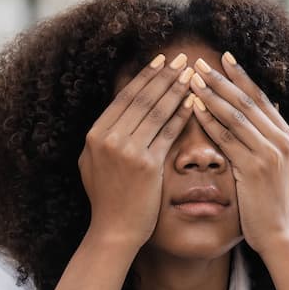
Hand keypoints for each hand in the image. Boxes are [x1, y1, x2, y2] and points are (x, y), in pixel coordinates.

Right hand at [80, 52, 193, 249]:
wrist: (114, 231)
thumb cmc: (108, 199)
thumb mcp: (94, 163)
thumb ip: (104, 137)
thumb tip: (117, 111)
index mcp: (94, 135)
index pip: (124, 98)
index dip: (145, 77)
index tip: (161, 61)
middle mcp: (107, 139)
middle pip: (142, 99)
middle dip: (164, 76)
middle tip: (183, 58)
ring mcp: (126, 151)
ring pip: (156, 112)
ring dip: (176, 89)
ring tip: (192, 73)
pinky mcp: (146, 165)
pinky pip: (168, 133)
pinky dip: (182, 115)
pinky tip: (194, 102)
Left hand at [186, 52, 288, 256]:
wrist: (280, 235)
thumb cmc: (272, 205)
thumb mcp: (279, 168)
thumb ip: (271, 140)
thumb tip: (266, 112)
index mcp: (288, 137)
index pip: (261, 99)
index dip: (241, 77)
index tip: (224, 58)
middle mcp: (282, 141)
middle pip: (247, 101)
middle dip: (221, 79)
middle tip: (199, 62)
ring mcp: (270, 154)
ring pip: (236, 116)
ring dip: (211, 94)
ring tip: (190, 78)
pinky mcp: (255, 168)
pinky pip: (227, 138)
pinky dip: (209, 120)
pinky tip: (193, 107)